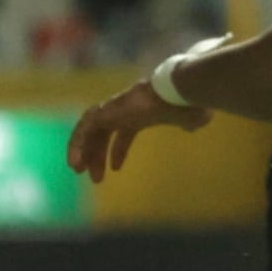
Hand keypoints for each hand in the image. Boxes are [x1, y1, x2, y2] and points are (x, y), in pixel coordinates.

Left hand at [65, 79, 208, 183]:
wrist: (177, 92)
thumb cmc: (186, 104)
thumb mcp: (189, 117)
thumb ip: (188, 121)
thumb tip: (196, 123)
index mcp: (141, 113)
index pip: (124, 131)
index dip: (118, 151)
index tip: (115, 169)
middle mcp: (124, 110)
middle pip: (104, 133)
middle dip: (97, 155)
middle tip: (95, 178)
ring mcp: (114, 108)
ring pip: (91, 130)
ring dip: (83, 151)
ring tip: (78, 171)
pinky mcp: (106, 110)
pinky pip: (85, 127)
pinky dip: (77, 143)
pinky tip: (76, 162)